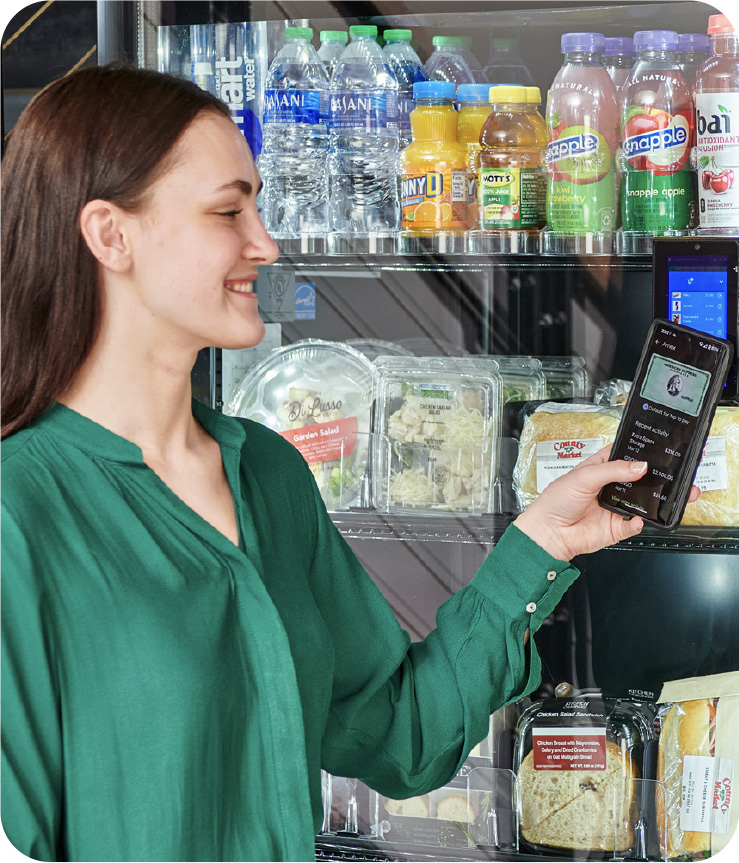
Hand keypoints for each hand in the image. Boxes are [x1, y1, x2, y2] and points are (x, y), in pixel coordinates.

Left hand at [512, 445, 700, 560]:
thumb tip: (640, 466)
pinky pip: (634, 525)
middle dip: (653, 476)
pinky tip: (636, 518)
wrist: (548, 532)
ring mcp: (614, 508)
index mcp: (600, 470)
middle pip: (638, 479)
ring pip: (641, 502)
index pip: (623, 455)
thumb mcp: (584, 477)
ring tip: (665, 494)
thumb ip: (613, 470)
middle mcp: (610, 488)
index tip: (656, 447)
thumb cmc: (556, 501)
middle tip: (668, 472)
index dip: (638, 451)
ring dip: (654, 499)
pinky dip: (638, 522)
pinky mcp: (616, 527)